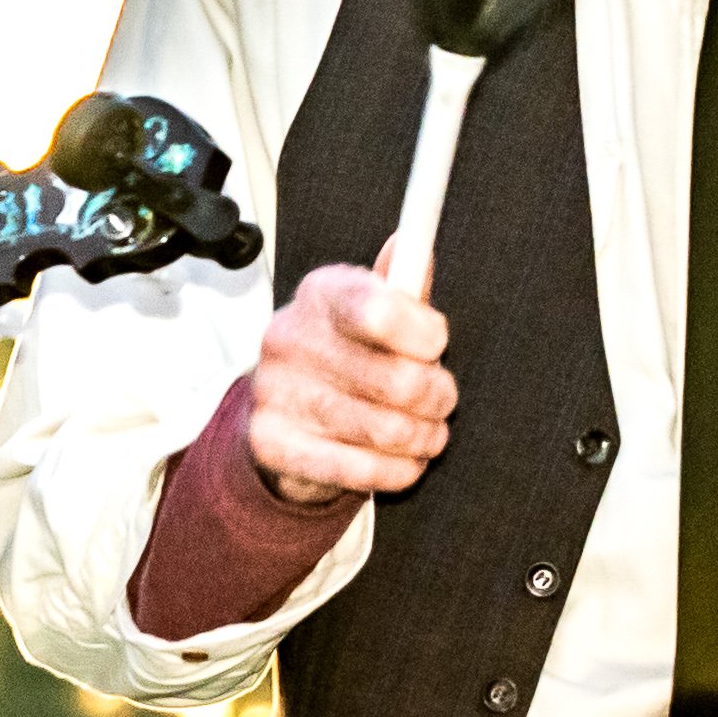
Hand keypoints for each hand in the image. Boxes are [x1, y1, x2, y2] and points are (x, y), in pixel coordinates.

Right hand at [245, 237, 456, 508]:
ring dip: (424, 437)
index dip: (425, 333)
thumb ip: (401, 286)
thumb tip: (415, 246)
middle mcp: (290, 339)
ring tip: (427, 432)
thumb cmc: (342, 357)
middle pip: (398, 380)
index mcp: (320, 295)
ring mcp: (278, 394)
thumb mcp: (371, 312)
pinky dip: (398, 470)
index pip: (379, 310)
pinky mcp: (275, 444)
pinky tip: (404, 460)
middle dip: (438, 396)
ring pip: (387, 430)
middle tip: (441, 399)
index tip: (437, 344)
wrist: (281, 412)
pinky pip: (361, 469)